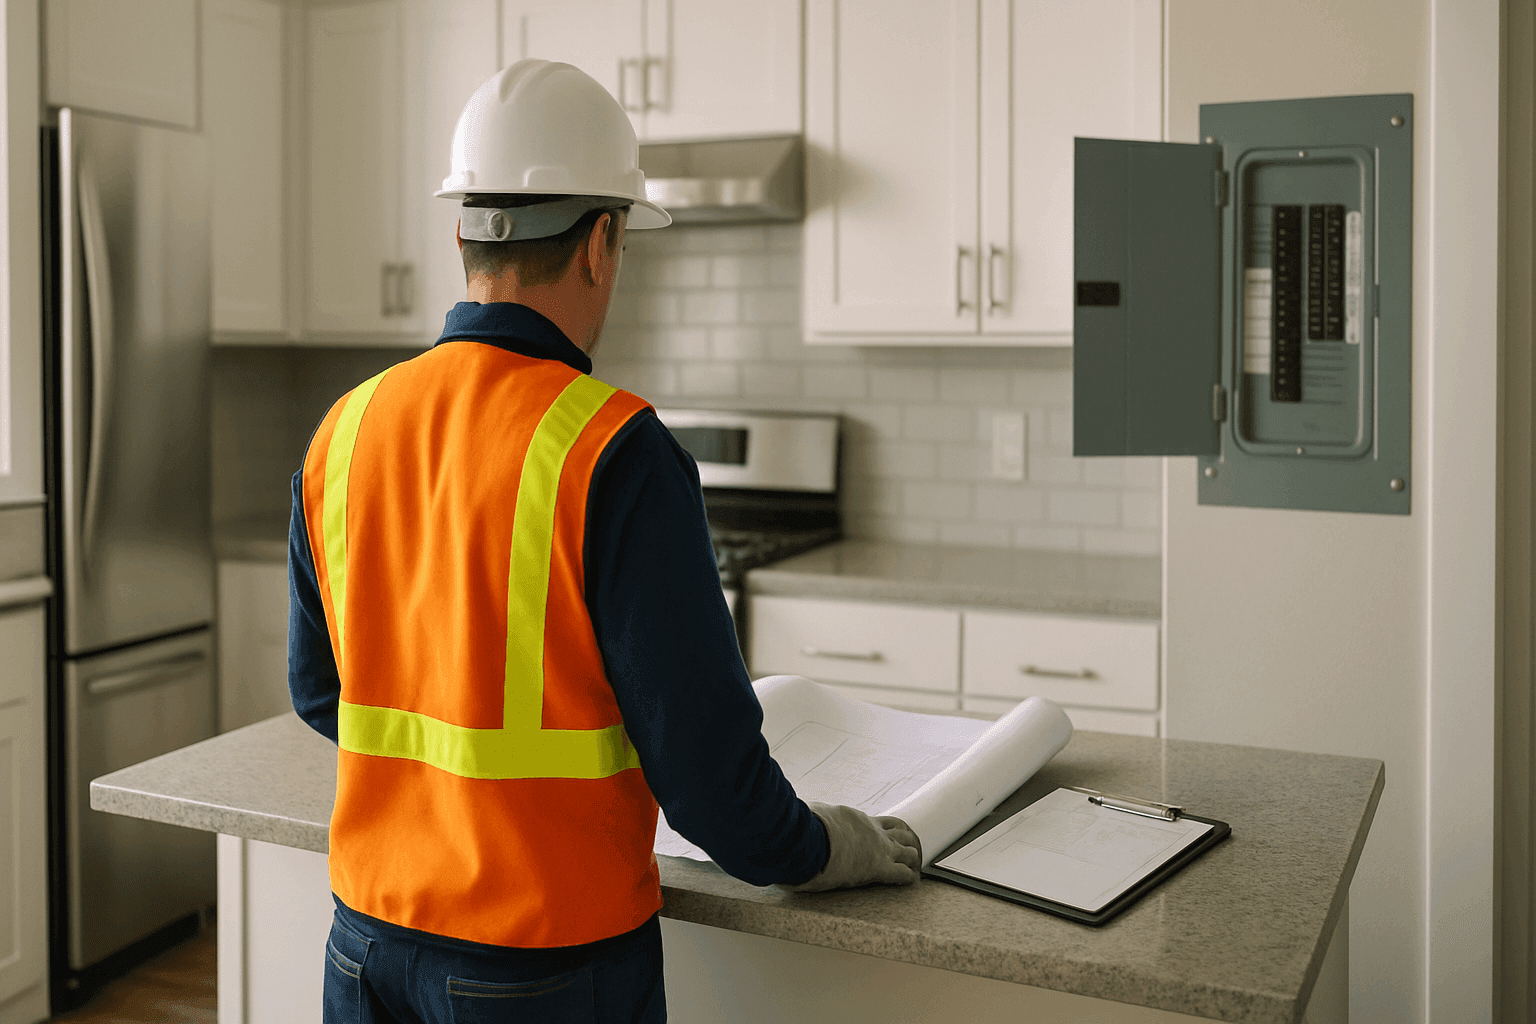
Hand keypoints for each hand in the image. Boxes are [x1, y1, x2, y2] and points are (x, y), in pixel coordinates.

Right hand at [785, 802, 921, 891]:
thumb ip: (814, 817)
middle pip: (900, 832)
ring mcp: (879, 848)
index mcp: (857, 819)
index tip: (887, 835)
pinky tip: (911, 881)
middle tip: (908, 849)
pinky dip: (908, 877)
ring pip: (908, 851)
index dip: (887, 829)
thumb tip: (801, 815)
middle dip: (905, 840)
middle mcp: (873, 831)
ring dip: (911, 857)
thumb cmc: (807, 827)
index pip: (880, 822)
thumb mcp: (814, 813)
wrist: (811, 839)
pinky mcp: (879, 868)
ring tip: (914, 864)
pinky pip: (902, 873)